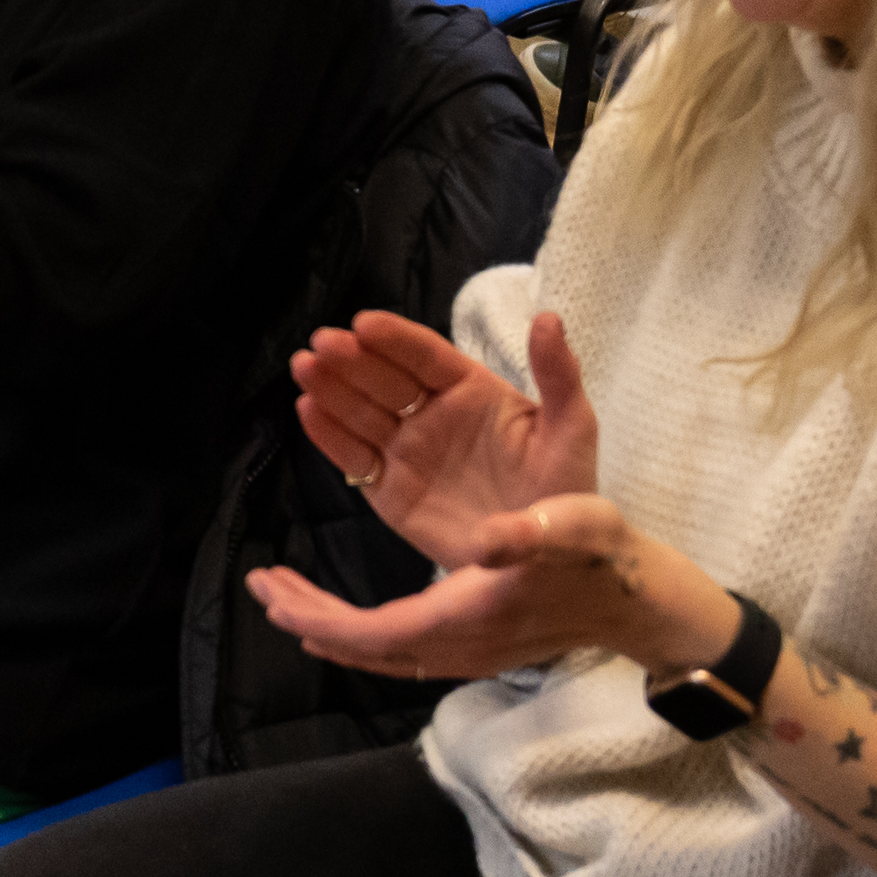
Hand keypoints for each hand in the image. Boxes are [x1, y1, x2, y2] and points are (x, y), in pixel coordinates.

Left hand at [250, 493, 729, 684]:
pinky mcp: (472, 644)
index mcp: (471, 616)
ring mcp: (465, 652)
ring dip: (330, 625)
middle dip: (309, 618)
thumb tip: (484, 541)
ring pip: (380, 651)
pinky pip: (399, 648)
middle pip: (366, 646)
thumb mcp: (575, 525)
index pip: (377, 632)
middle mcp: (459, 646)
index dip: (322, 617)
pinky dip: (360, 631)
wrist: (636, 599)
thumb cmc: (602, 553)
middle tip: (264, 585)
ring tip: (287, 596)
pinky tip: (342, 617)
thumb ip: (532, 532)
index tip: (276, 590)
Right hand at [287, 309, 600, 565]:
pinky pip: (354, 459)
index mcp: (470, 390)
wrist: (546, 559)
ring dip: (330, 389)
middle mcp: (432, 415)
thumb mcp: (571, 428)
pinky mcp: (389, 492)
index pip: (425, 356)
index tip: (364, 323)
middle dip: (351, 359)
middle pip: (383, 379)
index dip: (395, 338)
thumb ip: (558, 374)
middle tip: (323, 344)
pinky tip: (308, 410)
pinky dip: (328, 436)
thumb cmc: (564, 488)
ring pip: (361, 413)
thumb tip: (549, 318)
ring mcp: (407, 452)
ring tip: (305, 368)